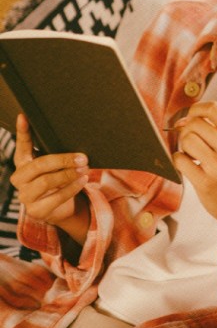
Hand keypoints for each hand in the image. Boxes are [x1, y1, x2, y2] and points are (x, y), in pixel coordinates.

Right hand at [10, 114, 89, 244]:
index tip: (24, 116)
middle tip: (82, 157)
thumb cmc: (59, 179)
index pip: (22, 145)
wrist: (62, 208)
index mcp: (23, 163)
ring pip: (47, 181)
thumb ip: (57, 154)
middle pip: (39, 165)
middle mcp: (19, 179)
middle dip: (63, 160)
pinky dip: (72, 187)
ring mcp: (25, 196)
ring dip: (69, 174)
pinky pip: (56, 197)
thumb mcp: (56, 165)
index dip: (22, 131)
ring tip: (85, 168)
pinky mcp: (36, 211)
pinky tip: (82, 180)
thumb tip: (75, 138)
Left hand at [172, 101, 216, 276]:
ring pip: (187, 140)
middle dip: (186, 129)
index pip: (213, 108)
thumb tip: (183, 120)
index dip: (196, 109)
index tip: (191, 118)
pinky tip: (187, 166)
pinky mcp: (205, 184)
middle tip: (189, 141)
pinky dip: (178, 160)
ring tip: (190, 154)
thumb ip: (214, 130)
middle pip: (195, 123)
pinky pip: (180, 160)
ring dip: (182, 145)